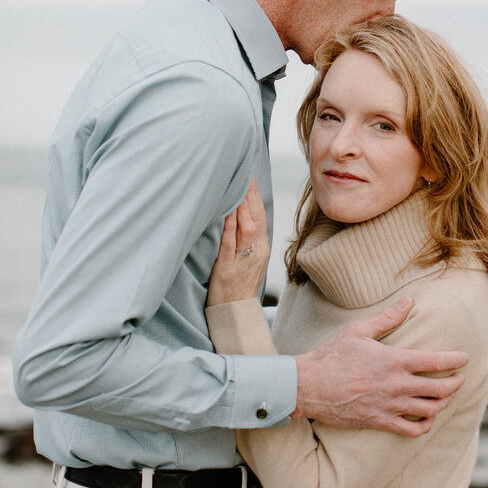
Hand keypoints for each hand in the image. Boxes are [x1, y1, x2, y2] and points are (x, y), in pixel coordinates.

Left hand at [208, 180, 269, 305]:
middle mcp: (256, 252)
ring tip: (237, 188)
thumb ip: (248, 238)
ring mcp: (243, 261)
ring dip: (242, 207)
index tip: (251, 177)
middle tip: (245, 175)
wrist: (236, 312)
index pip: (261, 216)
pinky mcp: (227, 269)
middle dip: (250, 195)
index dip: (256, 196)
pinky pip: (229, 245)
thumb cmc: (239, 284)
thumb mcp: (250, 258)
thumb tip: (240, 214)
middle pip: (256, 218)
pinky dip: (228, 228)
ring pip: (246, 228)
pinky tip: (226, 214)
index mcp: (261, 247)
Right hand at [293, 297, 468, 436]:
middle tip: (460, 378)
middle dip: (455, 384)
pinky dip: (424, 426)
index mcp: (394, 360)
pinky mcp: (379, 422)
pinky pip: (410, 431)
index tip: (464, 359)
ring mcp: (389, 406)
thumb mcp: (359, 330)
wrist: (308, 386)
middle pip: (439, 389)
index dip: (455, 361)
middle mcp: (396, 385)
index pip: (436, 362)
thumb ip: (388, 318)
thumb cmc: (332, 355)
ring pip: (429, 410)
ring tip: (447, 397)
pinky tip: (426, 419)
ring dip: (443, 403)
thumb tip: (408, 300)